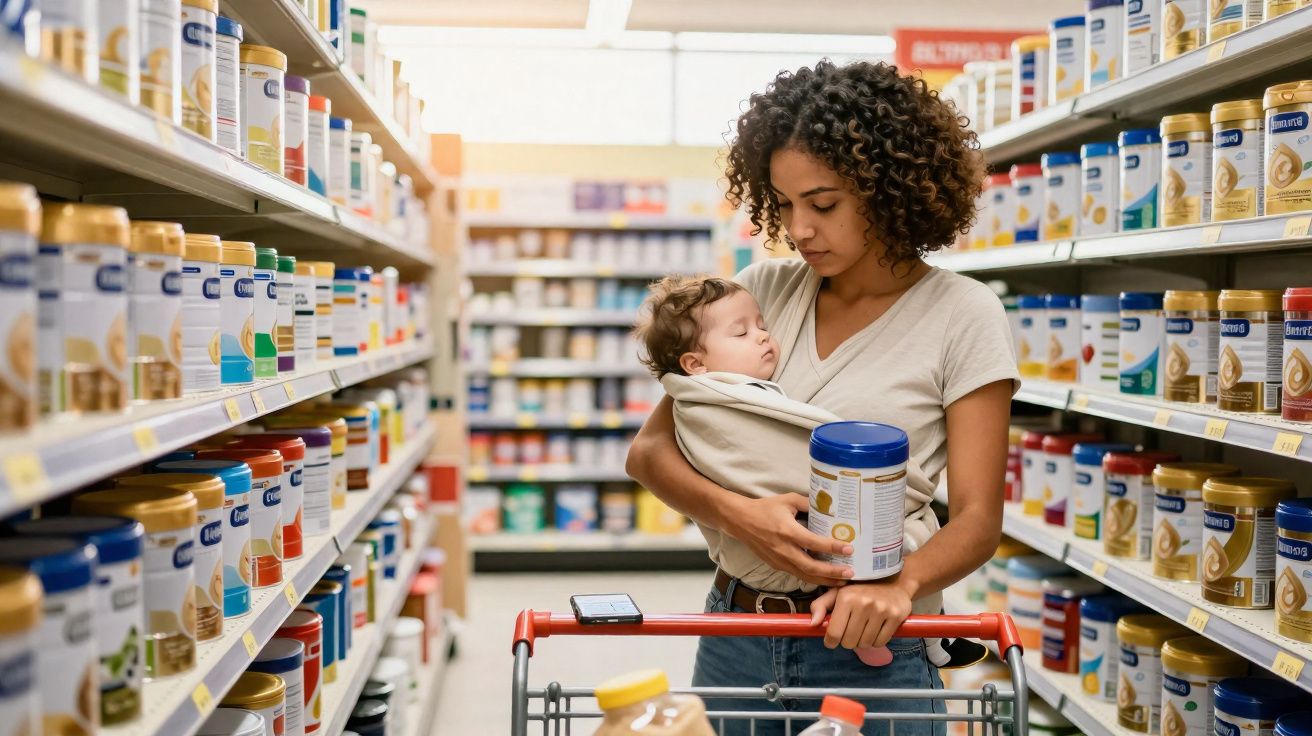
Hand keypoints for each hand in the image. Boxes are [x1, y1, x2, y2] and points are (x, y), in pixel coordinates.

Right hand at [724, 493, 854, 587]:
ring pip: (805, 576)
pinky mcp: (776, 565)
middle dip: (832, 572)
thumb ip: (809, 504)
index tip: (849, 549)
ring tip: (842, 581)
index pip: (813, 542)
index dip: (832, 547)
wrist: (740, 521)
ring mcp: (779, 560)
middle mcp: (784, 549)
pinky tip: (824, 579)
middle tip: (850, 573)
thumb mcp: (788, 500)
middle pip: (811, 567)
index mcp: (787, 531)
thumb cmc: (765, 508)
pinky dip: (812, 579)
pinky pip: (797, 575)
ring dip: (824, 580)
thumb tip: (829, 508)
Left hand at [808, 577, 913, 649]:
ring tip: (863, 629)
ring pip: (865, 644)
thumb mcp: (837, 592)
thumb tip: (813, 623)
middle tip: (851, 632)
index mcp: (846, 598)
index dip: (830, 642)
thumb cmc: (860, 589)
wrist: (893, 582)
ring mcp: (881, 610)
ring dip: (862, 641)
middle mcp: (863, 603)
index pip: (834, 633)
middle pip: (849, 642)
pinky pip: (881, 642)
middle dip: (848, 641)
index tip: (832, 641)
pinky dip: (876, 641)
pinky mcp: (896, 616)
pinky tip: (875, 630)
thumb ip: (820, 606)